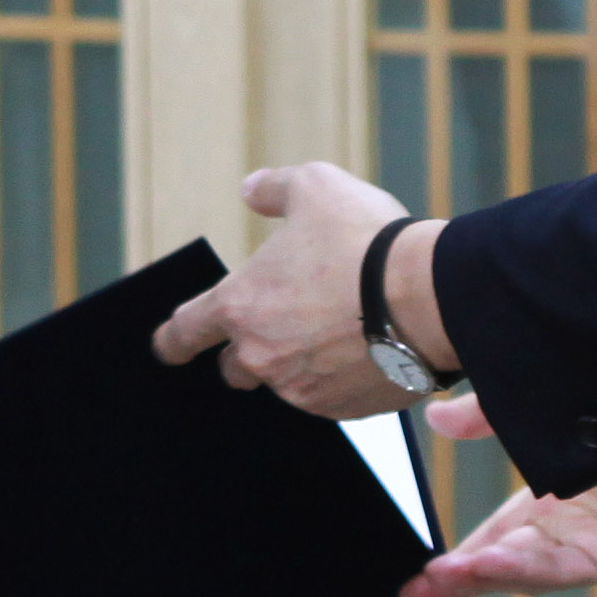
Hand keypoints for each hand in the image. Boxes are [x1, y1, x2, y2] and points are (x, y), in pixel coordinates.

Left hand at [148, 162, 421, 417]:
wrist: (429, 296)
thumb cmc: (367, 240)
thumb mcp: (315, 186)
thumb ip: (274, 188)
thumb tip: (250, 190)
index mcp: (241, 305)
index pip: (186, 331)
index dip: (173, 339)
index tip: (168, 347)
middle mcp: (262, 355)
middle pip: (235, 368)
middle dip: (250, 350)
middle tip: (287, 322)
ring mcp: (301, 389)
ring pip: (287, 382)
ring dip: (301, 362)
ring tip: (342, 327)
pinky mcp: (341, 411)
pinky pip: (329, 398)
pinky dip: (340, 378)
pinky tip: (366, 348)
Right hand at [397, 396, 596, 596]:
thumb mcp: (537, 411)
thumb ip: (485, 418)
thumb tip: (435, 418)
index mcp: (552, 507)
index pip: (492, 542)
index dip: (453, 562)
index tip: (411, 581)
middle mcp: (572, 533)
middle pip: (503, 567)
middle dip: (456, 582)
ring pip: (529, 572)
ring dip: (481, 579)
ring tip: (435, 584)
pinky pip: (565, 567)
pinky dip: (523, 568)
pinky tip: (489, 565)